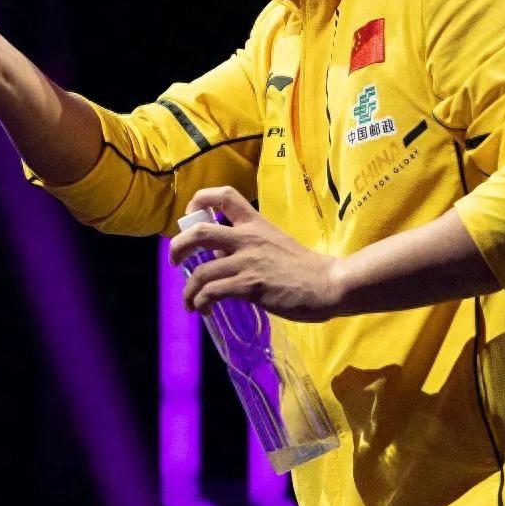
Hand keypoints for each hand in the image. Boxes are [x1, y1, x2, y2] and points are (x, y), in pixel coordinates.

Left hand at [168, 187, 344, 322]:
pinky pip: (213, 293)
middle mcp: (248, 238)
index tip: (191, 216)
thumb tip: (219, 256)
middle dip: (178, 246)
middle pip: (199, 231)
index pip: (225, 195)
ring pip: (201, 271)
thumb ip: (246, 245)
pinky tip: (204, 310)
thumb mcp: (273, 243)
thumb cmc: (305, 267)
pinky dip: (201, 302)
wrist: (330, 284)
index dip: (200, 199)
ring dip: (188, 290)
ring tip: (189, 302)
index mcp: (256, 223)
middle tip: (174, 260)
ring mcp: (248, 262)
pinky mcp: (251, 287)